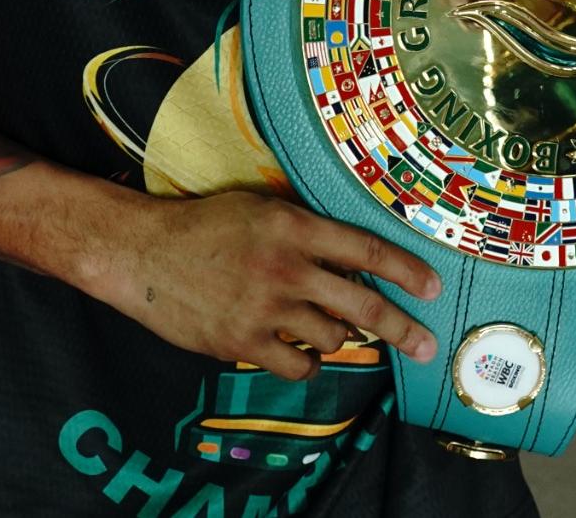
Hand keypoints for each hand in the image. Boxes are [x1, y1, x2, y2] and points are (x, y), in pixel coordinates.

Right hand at [79, 188, 442, 381]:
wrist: (143, 252)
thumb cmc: (202, 225)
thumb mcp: (260, 208)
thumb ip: (305, 231)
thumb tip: (349, 260)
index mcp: (294, 227)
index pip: (367, 250)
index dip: (406, 271)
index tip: (432, 288)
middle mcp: (287, 268)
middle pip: (362, 305)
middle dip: (401, 328)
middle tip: (424, 346)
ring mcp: (265, 307)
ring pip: (331, 338)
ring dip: (336, 338)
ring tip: (323, 329)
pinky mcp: (242, 340)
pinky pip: (296, 365)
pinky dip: (305, 363)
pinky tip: (297, 353)